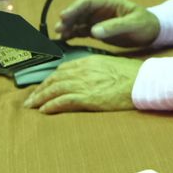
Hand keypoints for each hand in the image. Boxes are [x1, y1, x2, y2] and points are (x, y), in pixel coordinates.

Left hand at [21, 54, 143, 112]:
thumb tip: (92, 78)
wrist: (142, 81)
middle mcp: (82, 71)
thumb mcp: (111, 66)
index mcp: (88, 62)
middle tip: (31, 98)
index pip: (62, 70)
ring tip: (31, 106)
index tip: (44, 86)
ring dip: (40, 98)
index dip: (50, 79)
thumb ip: (97, 70)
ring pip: (54, 90)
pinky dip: (51, 106)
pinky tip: (44, 111)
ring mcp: (83, 84)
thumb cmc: (133, 75)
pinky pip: (63, 101)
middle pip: (54, 79)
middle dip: (40, 89)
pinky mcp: (86, 98)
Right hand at [52, 0, 160, 46]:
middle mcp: (100, 10)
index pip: (87, 1)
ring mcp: (97, 20)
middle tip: (59, 28)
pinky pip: (81, 31)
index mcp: (109, 2)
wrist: (152, 33)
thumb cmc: (146, 24)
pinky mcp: (97, 31)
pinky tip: (64, 40)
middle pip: (79, 11)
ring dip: (68, 27)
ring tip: (59, 35)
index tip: (64, 16)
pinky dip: (72, 34)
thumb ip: (115, 26)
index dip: (74, 8)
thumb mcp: (134, 23)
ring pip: (78, 21)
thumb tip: (94, 31)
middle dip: (68, 18)